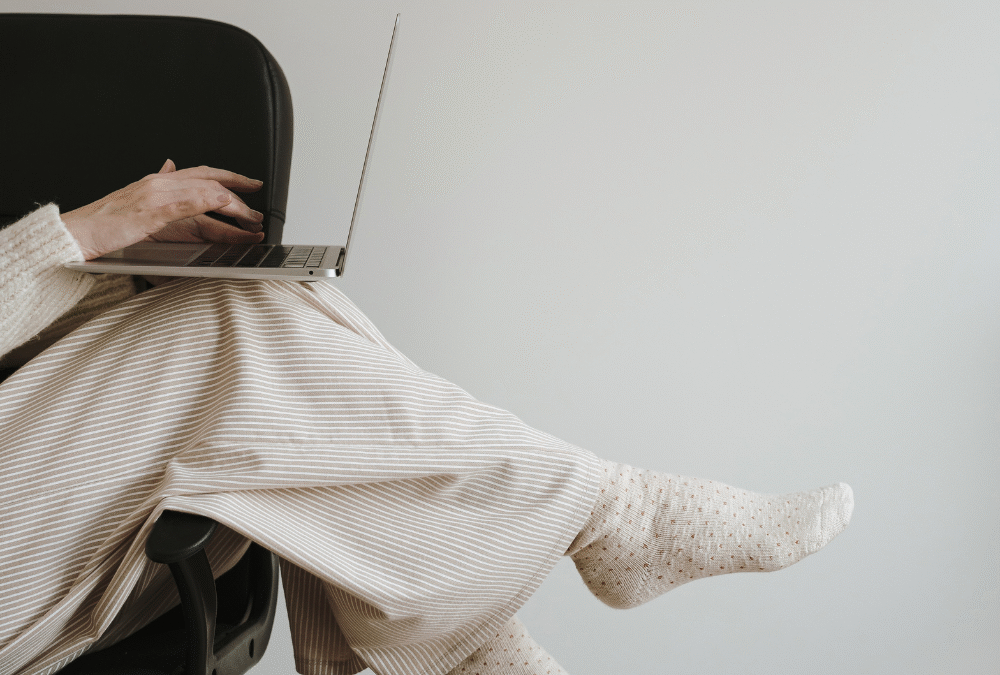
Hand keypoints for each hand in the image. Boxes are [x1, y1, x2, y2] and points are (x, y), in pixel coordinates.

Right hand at [61, 159, 265, 260]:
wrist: (75, 232)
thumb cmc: (102, 224)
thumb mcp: (135, 201)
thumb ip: (157, 188)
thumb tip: (170, 166)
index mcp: (156, 182)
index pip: (200, 173)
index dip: (228, 176)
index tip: (248, 183)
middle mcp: (158, 183)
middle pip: (208, 177)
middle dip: (238, 184)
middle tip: (258, 192)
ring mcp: (155, 195)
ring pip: (203, 190)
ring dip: (232, 202)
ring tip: (251, 216)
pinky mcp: (151, 211)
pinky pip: (185, 203)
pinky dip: (207, 202)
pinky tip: (223, 205)